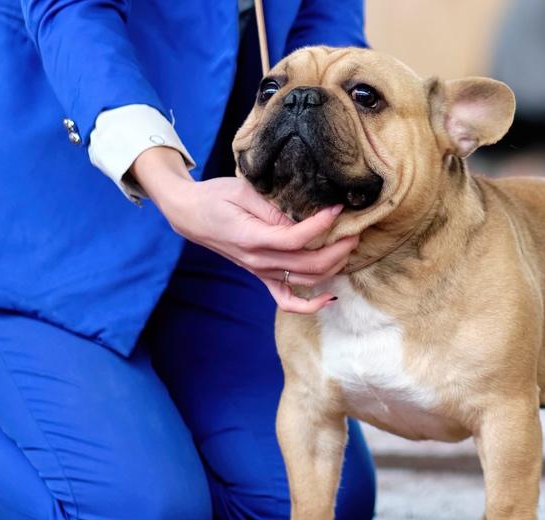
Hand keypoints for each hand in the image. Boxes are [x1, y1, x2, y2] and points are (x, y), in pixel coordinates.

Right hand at [131, 147, 355, 312]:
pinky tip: (329, 296)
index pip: (296, 239)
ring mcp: (260, 272)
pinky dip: (310, 304)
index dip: (321, 226)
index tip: (338, 210)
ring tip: (349, 246)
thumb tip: (304, 220)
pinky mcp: (261, 276)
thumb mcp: (243, 191)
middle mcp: (258, 260)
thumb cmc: (215, 196)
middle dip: (339, 249)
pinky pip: (287, 300)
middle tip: (354, 229)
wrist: (190, 213)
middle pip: (309, 265)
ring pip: (306, 281)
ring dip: (333, 267)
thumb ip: (273, 209)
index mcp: (252, 237)